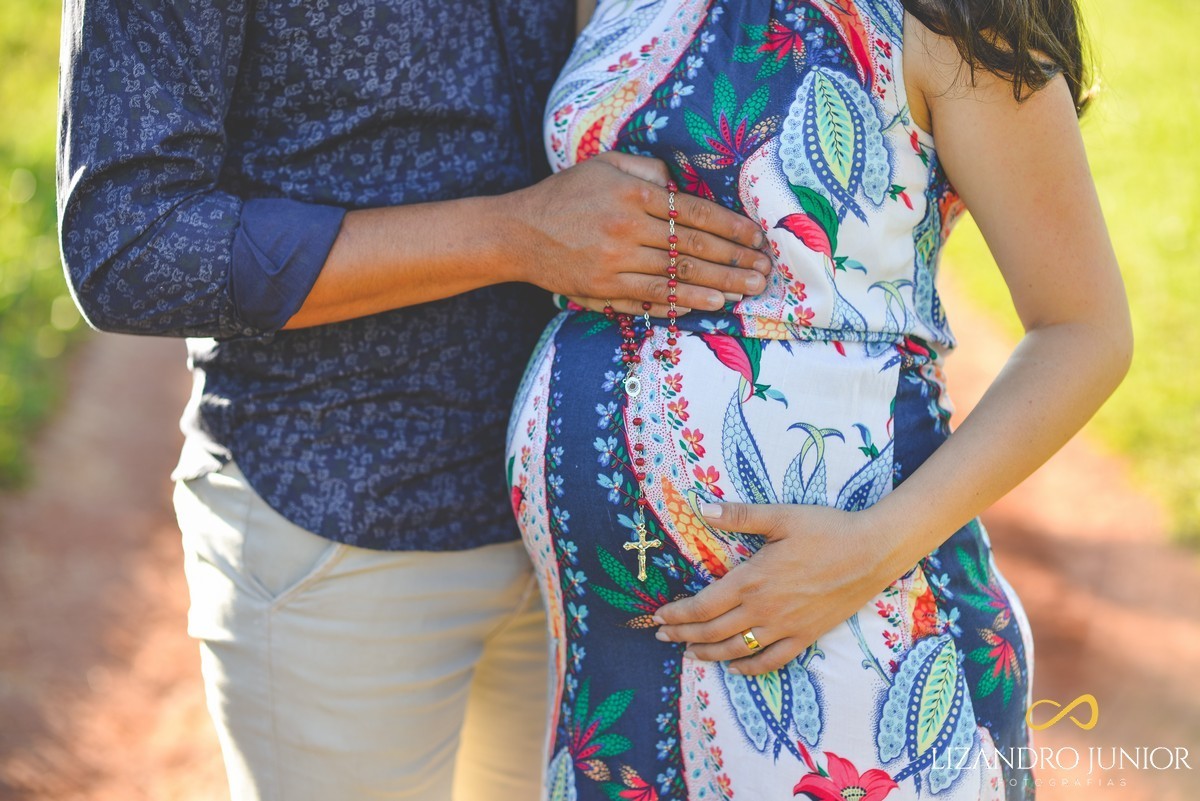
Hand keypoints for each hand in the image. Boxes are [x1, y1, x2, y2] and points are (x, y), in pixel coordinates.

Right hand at [510, 151, 769, 312]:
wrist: (518, 233)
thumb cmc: (566, 194)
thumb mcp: (606, 165)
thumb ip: (648, 171)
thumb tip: (683, 186)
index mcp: (634, 196)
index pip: (695, 214)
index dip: (731, 228)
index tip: (757, 238)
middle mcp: (628, 230)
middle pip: (693, 250)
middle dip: (735, 262)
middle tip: (764, 272)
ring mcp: (616, 264)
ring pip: (678, 278)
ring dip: (718, 287)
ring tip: (746, 291)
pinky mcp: (605, 289)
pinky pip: (651, 298)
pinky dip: (682, 303)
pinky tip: (708, 305)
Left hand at [653, 502, 904, 675]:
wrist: (873, 552)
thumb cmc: (827, 529)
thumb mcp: (780, 516)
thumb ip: (739, 515)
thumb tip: (702, 508)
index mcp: (752, 579)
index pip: (702, 605)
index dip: (676, 614)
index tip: (658, 616)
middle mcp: (764, 609)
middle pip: (712, 632)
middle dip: (683, 636)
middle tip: (662, 636)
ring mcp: (785, 627)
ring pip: (737, 650)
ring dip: (708, 655)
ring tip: (689, 654)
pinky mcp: (806, 636)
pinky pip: (772, 660)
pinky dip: (749, 668)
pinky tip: (735, 668)